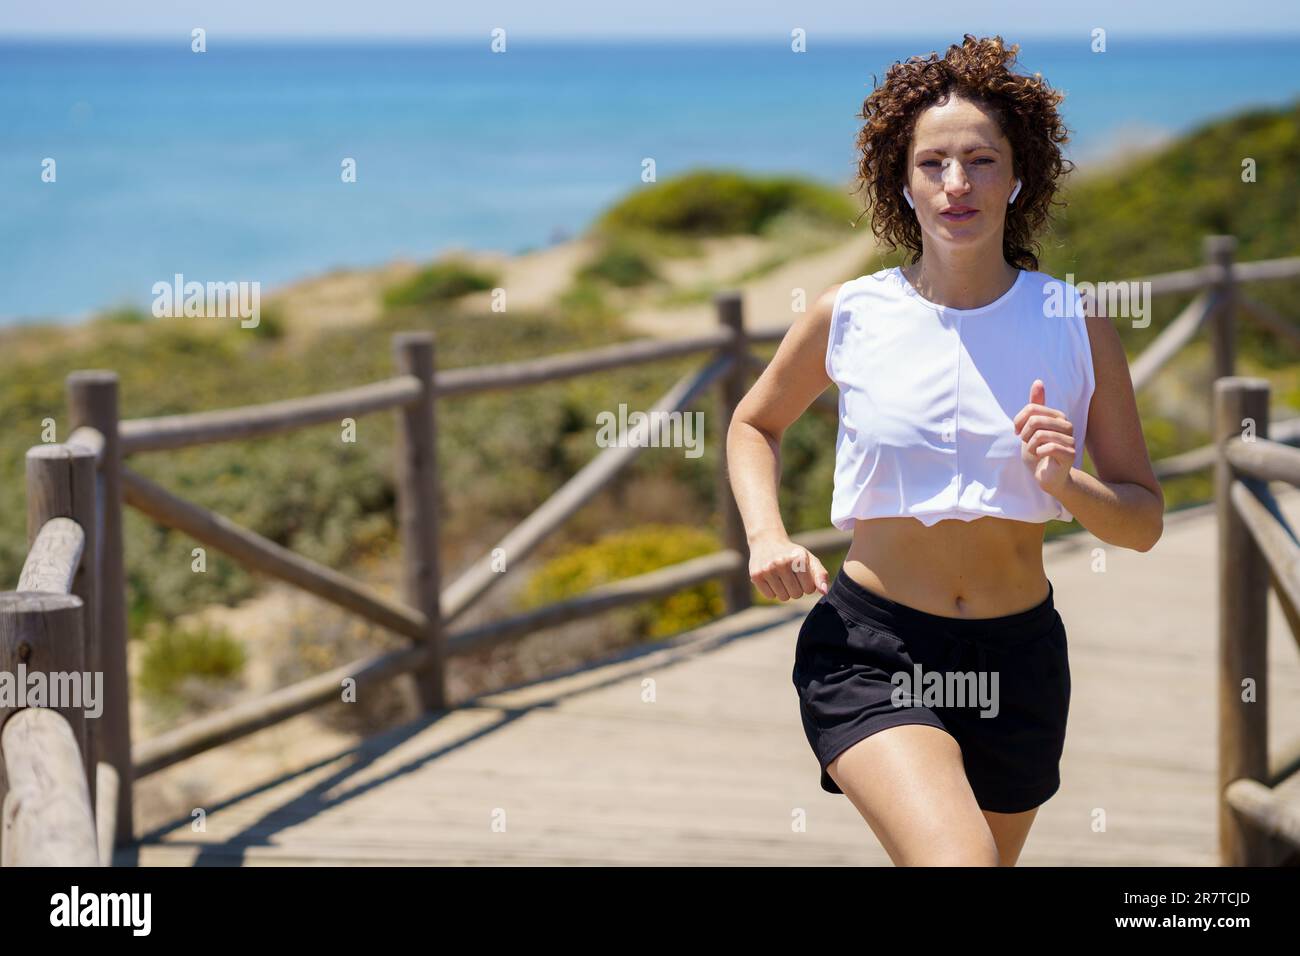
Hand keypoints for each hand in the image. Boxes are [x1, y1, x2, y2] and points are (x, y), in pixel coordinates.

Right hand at [748, 535, 829, 600]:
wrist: (767, 542)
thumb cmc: (793, 555)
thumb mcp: (809, 560)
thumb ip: (820, 575)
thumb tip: (824, 592)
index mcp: (798, 558)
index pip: (809, 589)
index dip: (807, 585)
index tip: (801, 575)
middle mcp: (782, 562)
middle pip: (796, 594)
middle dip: (796, 589)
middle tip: (790, 576)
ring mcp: (767, 569)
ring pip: (783, 597)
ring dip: (784, 591)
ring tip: (781, 577)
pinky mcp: (756, 575)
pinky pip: (770, 596)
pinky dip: (772, 591)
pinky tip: (771, 579)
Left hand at [1013, 379, 1074, 495]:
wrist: (1046, 476)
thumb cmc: (1038, 451)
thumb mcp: (1031, 427)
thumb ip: (1035, 406)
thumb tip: (1038, 381)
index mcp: (1058, 416)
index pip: (1031, 409)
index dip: (1018, 421)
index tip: (1017, 432)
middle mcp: (1067, 425)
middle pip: (1035, 420)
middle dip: (1024, 434)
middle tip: (1026, 443)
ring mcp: (1071, 440)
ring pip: (1039, 434)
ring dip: (1030, 446)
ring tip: (1034, 451)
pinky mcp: (1070, 454)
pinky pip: (1047, 447)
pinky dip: (1037, 453)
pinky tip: (1040, 457)